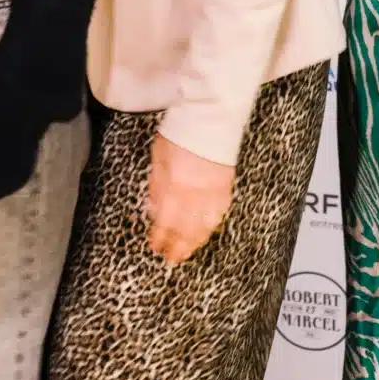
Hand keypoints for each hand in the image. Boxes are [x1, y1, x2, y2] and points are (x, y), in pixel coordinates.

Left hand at [142, 133, 235, 264]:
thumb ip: (156, 185)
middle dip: (176, 246)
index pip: (165, 221)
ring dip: (193, 242)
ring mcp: (211, 194)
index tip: (154, 247)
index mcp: (174, 187)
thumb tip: (152, 210)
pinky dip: (210, 227)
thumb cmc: (179, 134)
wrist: (209, 120)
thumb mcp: (158, 158)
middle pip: (184, 229)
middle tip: (170, 259)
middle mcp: (194, 195)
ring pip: (202, 226)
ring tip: (186, 253)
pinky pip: (218, 214)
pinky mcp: (225, 189)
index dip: (159, 237)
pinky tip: (205, 233)